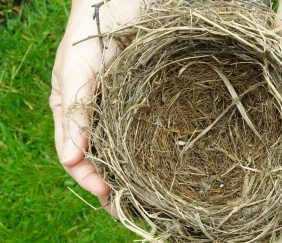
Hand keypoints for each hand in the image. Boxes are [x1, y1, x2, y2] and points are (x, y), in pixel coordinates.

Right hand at [49, 0, 139, 216]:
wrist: (120, 3)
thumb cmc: (89, 33)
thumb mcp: (75, 72)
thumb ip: (73, 113)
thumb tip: (71, 159)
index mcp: (75, 113)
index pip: (76, 158)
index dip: (89, 179)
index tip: (107, 194)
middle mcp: (99, 117)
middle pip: (104, 161)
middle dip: (115, 187)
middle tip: (132, 210)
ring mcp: (123, 111)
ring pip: (127, 151)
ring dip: (136, 176)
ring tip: (150, 200)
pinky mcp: (147, 100)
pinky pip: (148, 131)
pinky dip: (153, 152)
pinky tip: (163, 167)